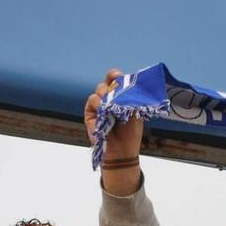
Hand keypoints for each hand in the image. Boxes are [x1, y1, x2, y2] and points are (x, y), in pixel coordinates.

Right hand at [86, 70, 142, 194]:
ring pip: (98, 92)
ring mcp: (99, 106)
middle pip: (106, 84)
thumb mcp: (135, 115)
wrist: (122, 150)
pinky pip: (92, 103)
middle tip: (116, 88)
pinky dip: (98, 105)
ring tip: (111, 104)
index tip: (117, 75)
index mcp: (121, 98)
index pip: (116, 82)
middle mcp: (109, 99)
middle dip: (111, 84)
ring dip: (105, 95)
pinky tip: (103, 110)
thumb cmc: (130, 133)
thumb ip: (130, 101)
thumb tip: (127, 88)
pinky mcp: (90, 113)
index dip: (115, 76)